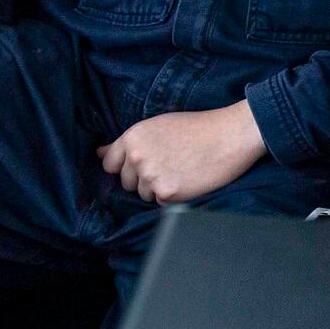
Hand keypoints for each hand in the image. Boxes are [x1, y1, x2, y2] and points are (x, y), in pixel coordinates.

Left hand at [98, 102, 266, 204]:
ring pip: (144, 194)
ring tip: (182, 169)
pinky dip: (174, 196)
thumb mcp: (159, 125)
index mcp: (133, 137)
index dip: (126, 165)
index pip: (109, 164)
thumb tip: (98, 154)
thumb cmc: (198, 128)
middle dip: (144, 178)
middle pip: (126, 182)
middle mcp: (137, 156)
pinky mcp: (167, 192)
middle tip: (171, 163)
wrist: (230, 135)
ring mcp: (150, 176)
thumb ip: (128, 142)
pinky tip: (188, 179)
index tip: (144, 162)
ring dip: (159, 187)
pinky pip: (161, 202)